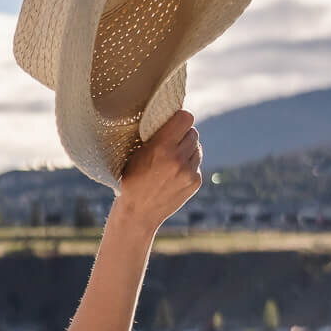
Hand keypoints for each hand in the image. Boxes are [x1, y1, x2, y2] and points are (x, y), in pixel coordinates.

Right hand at [117, 110, 201, 231]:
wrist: (138, 212)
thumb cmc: (132, 180)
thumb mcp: (137, 154)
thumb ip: (157, 136)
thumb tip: (173, 118)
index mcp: (161, 148)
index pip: (186, 118)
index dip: (180, 118)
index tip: (174, 122)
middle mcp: (178, 159)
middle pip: (193, 132)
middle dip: (183, 135)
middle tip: (171, 143)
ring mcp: (188, 172)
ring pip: (197, 147)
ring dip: (187, 149)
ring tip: (172, 159)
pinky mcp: (195, 182)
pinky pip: (197, 163)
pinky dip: (189, 165)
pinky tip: (175, 173)